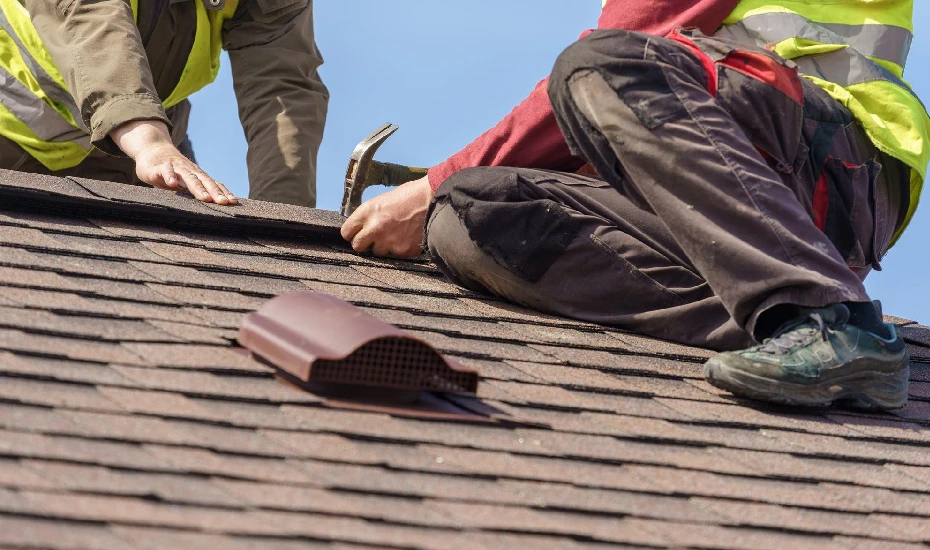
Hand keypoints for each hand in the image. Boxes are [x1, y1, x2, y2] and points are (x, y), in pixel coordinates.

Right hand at [110, 120, 235, 204]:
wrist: (153, 150)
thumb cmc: (172, 171)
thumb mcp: (186, 182)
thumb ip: (197, 191)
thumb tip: (213, 206)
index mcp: (198, 176)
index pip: (213, 184)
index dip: (223, 192)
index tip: (233, 202)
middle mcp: (189, 171)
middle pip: (204, 181)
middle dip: (215, 192)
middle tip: (223, 202)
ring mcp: (175, 168)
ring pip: (188, 177)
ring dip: (197, 187)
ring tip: (205, 197)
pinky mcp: (159, 167)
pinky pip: (165, 170)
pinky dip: (169, 176)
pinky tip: (172, 183)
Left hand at [341, 175, 432, 257]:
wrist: (433, 199)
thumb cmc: (409, 196)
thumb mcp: (382, 201)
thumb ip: (370, 216)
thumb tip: (361, 229)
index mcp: (367, 212)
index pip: (346, 232)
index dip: (352, 233)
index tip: (357, 234)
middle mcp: (374, 228)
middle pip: (357, 246)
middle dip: (365, 243)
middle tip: (375, 238)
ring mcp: (388, 241)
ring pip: (377, 252)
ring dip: (384, 246)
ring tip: (397, 233)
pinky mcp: (403, 251)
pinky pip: (396, 255)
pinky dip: (401, 249)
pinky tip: (408, 236)